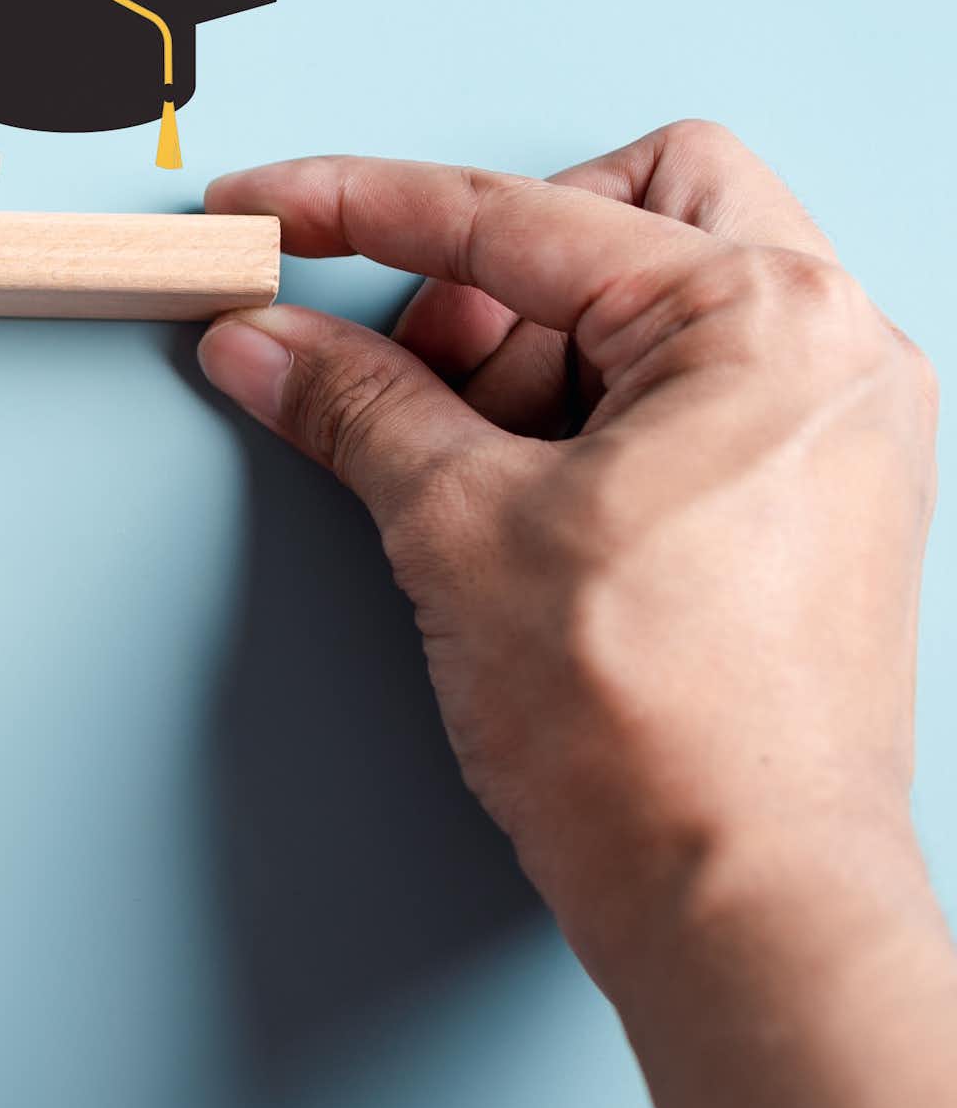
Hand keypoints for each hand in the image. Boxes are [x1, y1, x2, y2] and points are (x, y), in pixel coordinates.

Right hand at [197, 122, 937, 992]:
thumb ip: (355, 406)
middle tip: (421, 372)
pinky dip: (596, 421)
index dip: (362, 209)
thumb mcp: (458, 532)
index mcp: (763, 319)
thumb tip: (264, 340)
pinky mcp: (822, 500)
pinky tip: (532, 515)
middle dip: (503, 268)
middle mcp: (835, 347)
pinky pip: (695, 395)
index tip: (269, 216)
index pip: (519, 218)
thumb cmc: (649, 728)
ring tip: (478, 486)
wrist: (741, 899)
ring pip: (665, 304)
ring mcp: (842, 425)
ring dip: (544, 359)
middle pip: (637, 208)